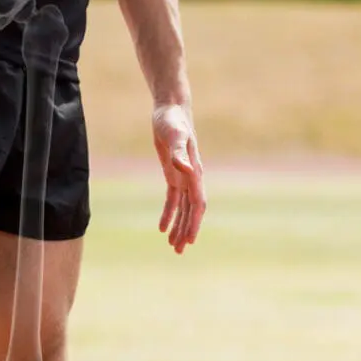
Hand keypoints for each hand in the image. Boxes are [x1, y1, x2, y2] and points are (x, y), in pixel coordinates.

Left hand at [153, 103, 205, 253]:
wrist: (170, 110)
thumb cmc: (172, 121)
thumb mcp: (173, 135)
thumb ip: (178, 154)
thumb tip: (185, 171)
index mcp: (195, 172)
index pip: (198, 203)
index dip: (194, 222)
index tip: (190, 240)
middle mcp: (192, 178)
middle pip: (192, 211)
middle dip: (187, 230)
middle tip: (179, 251)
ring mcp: (183, 177)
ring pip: (183, 209)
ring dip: (179, 226)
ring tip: (173, 246)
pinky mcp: (173, 174)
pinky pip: (173, 200)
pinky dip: (169, 213)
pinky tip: (162, 228)